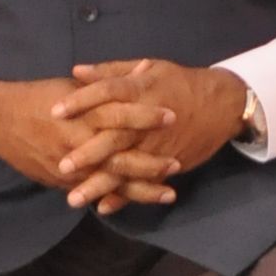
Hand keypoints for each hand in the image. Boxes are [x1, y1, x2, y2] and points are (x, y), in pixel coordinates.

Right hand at [0, 63, 248, 212]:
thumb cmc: (38, 97)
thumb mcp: (71, 86)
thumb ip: (105, 86)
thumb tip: (141, 74)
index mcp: (80, 112)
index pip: (119, 112)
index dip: (146, 115)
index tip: (172, 115)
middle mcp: (77, 142)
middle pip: (120, 155)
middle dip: (151, 162)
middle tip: (178, 163)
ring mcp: (70, 166)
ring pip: (111, 182)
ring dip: (141, 189)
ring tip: (169, 193)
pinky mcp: (63, 182)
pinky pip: (95, 192)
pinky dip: (118, 198)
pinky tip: (138, 202)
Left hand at [48, 59, 251, 209]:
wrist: (221, 104)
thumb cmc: (178, 82)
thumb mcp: (148, 67)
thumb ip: (111, 71)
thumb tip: (76, 71)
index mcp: (140, 90)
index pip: (106, 93)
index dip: (81, 100)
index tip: (55, 111)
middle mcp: (146, 120)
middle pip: (113, 136)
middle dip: (88, 153)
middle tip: (62, 166)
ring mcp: (157, 146)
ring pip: (126, 167)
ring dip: (100, 184)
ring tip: (75, 198)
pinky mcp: (167, 164)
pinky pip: (143, 183)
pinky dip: (125, 197)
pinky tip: (104, 208)